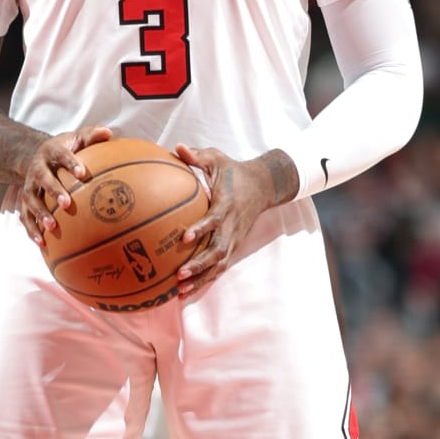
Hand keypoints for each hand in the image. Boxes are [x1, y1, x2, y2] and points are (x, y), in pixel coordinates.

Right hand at [15, 125, 111, 246]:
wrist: (38, 157)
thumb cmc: (65, 149)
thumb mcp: (77, 138)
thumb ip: (91, 135)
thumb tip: (109, 132)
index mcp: (51, 152)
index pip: (61, 155)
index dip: (71, 163)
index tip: (83, 173)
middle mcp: (37, 169)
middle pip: (43, 179)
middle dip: (54, 191)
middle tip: (67, 204)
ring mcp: (29, 186)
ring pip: (31, 200)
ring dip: (40, 213)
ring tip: (52, 227)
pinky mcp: (25, 201)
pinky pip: (26, 217)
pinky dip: (32, 230)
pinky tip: (41, 244)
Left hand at [171, 145, 291, 300]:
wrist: (263, 185)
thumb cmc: (233, 170)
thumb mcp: (217, 158)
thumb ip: (198, 155)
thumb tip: (177, 147)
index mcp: (227, 204)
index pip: (215, 219)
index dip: (202, 229)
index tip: (185, 238)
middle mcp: (232, 225)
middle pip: (218, 250)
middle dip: (200, 265)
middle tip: (179, 274)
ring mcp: (234, 238)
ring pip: (219, 264)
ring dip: (201, 278)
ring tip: (180, 291)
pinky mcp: (233, 245)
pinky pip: (219, 266)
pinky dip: (205, 279)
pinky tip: (186, 291)